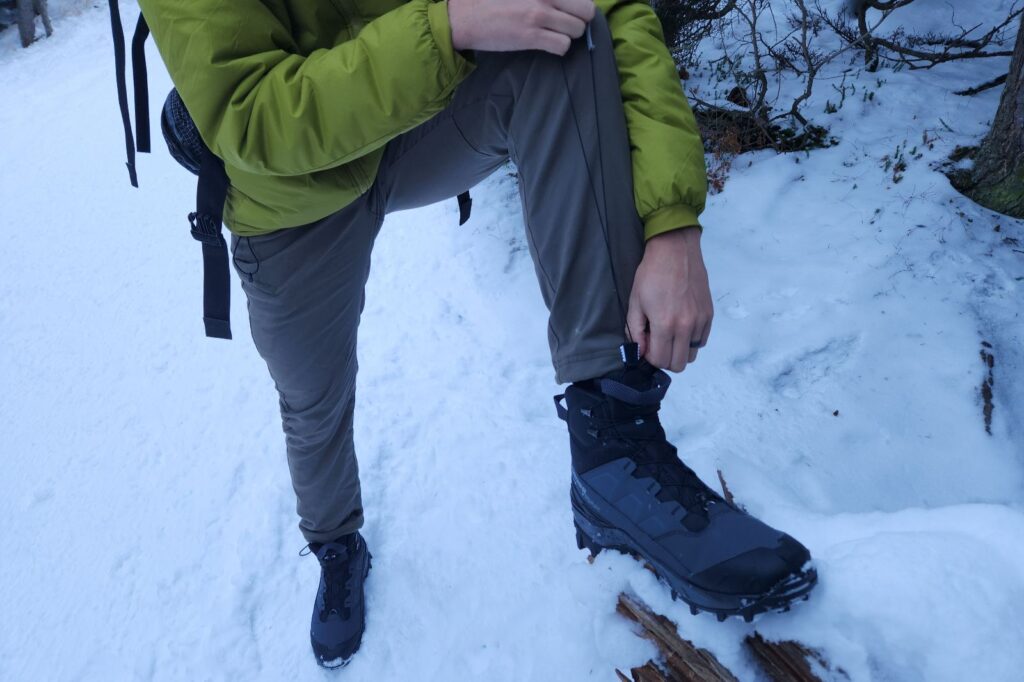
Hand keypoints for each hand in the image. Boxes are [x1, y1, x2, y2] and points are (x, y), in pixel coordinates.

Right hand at [447, 0, 595, 55]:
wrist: (467, 16)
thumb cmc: (491, 0)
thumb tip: (556, 2)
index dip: (577, 4)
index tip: (567, 10)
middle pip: (586, 10)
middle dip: (580, 19)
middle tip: (567, 23)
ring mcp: (539, 15)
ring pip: (577, 30)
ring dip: (569, 35)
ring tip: (555, 34)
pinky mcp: (532, 36)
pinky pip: (562, 46)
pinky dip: (559, 48)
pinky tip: (547, 44)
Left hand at [626, 227, 712, 372]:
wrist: (676, 251)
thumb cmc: (651, 275)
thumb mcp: (635, 302)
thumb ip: (636, 331)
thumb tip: (641, 352)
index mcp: (665, 325)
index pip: (660, 361)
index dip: (650, 358)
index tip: (646, 345)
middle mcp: (686, 327)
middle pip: (678, 364)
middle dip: (665, 359)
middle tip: (657, 342)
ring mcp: (700, 321)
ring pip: (691, 355)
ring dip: (678, 351)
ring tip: (670, 334)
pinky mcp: (709, 315)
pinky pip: (702, 341)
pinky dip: (691, 340)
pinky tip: (681, 326)